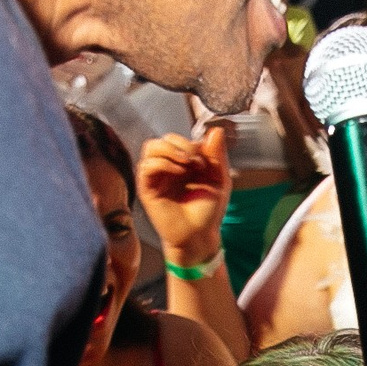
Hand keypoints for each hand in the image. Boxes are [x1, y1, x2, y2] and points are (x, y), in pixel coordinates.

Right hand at [136, 129, 233, 265]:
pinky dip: (163, 163)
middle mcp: (168, 167)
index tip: (206, 160)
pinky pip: (147, 165)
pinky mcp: (147, 188)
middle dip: (182, 144)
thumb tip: (215, 130)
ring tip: (186, 162)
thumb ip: (217, 155)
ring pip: (151, 147)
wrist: (199, 236)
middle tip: (196, 161)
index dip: (193, 144)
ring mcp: (156, 177)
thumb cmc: (208, 212)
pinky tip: (178, 171)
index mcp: (184, 163)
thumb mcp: (219, 180)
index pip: (181, 139)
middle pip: (164, 139)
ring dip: (170, 149)